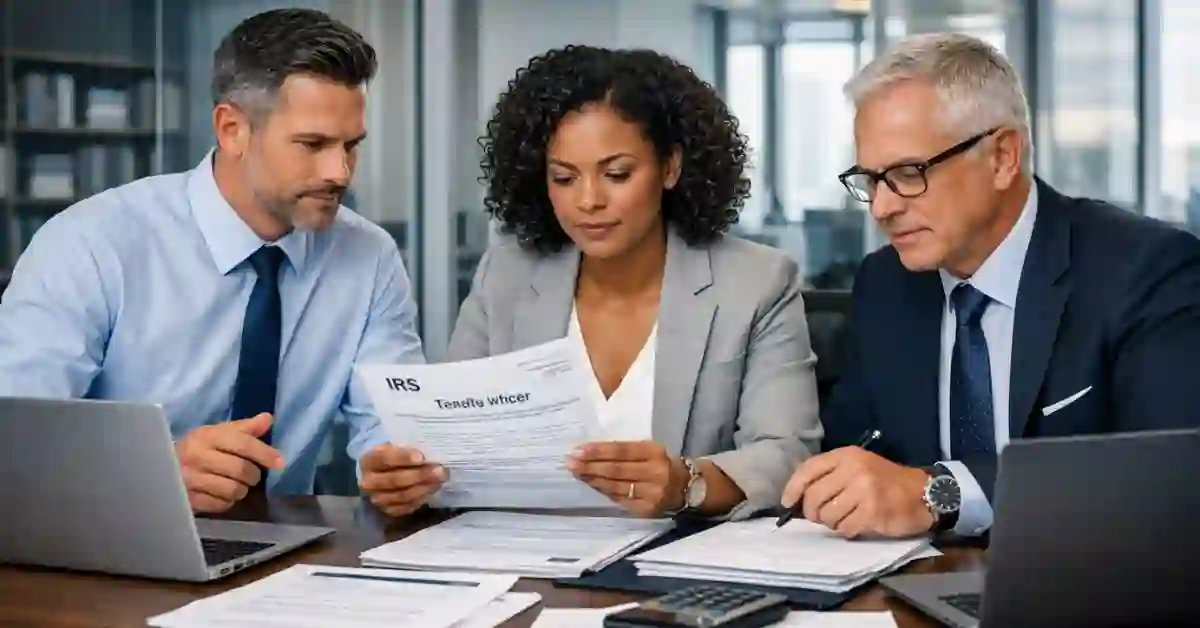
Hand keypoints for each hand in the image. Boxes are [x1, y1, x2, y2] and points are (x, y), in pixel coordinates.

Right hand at [174, 412, 284, 512]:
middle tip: (251, 475)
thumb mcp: (219, 433)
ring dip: (241, 490)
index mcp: (206, 436)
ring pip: (233, 490)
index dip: (264, 453)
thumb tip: (268, 418)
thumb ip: (245, 428)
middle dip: (253, 475)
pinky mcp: (188, 500)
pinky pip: (221, 505)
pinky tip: (222, 494)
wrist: (162, 467)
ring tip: (235, 484)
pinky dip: (227, 501)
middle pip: (241, 470)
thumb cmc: (199, 448)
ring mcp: (189, 479)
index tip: (280, 463)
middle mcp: (196, 456)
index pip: (242, 443)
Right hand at [358, 444, 446, 516]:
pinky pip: (406, 507)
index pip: (385, 459)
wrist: (381, 471)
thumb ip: (408, 447)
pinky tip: (432, 489)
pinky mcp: (387, 510)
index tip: (421, 457)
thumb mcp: (395, 444)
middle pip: (395, 480)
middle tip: (440, 470)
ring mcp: (377, 498)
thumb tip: (429, 452)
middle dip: (420, 475)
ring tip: (441, 480)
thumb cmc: (392, 453)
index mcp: (368, 461)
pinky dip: (421, 499)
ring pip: (402, 496)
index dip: (403, 458)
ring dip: (424, 488)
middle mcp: (368, 482)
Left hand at [567, 441, 687, 517]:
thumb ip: (626, 451)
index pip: (622, 451)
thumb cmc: (661, 464)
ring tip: (576, 472)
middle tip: (570, 462)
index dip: (598, 451)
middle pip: (616, 470)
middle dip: (590, 466)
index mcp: (655, 453)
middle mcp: (655, 474)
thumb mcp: (650, 450)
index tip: (578, 450)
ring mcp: (651, 494)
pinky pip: (618, 499)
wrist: (686, 488)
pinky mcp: (646, 510)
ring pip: (615, 487)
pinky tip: (592, 484)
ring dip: (593, 479)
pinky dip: (603, 491)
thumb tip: (590, 452)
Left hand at [781, 447, 933, 538]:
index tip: (787, 503)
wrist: (922, 493)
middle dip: (812, 513)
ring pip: (827, 515)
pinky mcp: (873, 512)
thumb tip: (798, 497)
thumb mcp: (857, 466)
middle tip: (821, 517)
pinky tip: (856, 525)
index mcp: (846, 456)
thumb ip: (830, 475)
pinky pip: (844, 528)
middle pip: (813, 497)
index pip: (808, 470)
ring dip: (831, 523)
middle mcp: (853, 470)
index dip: (792, 489)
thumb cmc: (884, 481)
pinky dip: (846, 531)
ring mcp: (864, 491)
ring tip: (843, 519)